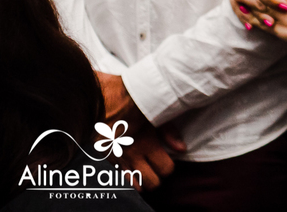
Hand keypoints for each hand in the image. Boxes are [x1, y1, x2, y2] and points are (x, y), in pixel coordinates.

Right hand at [96, 72, 183, 190]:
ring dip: (144, 179)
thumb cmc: (133, 104)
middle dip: (158, 176)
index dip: (170, 166)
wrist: (104, 101)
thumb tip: (181, 149)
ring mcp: (119, 160)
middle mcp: (133, 156)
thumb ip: (169, 133)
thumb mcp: (154, 115)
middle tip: (159, 166)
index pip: (166, 169)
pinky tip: (134, 167)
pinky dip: (130, 176)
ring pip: (136, 185)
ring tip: (147, 168)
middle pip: (152, 183)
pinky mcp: (109, 159)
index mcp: (147, 145)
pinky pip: (122, 177)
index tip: (169, 160)